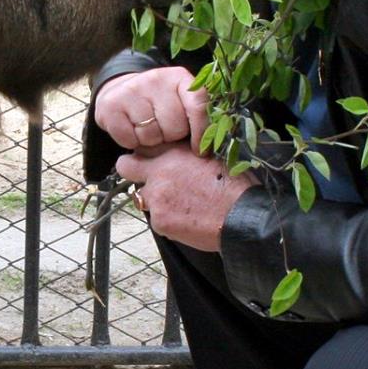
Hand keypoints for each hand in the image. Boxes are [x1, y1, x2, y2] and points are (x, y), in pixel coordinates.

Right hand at [94, 67, 209, 151]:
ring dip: (151, 140)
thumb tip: (210, 146)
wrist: (119, 91)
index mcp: (179, 77)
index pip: (199, 105)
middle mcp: (155, 79)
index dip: (201, 132)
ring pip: (152, 136)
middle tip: (163, 128)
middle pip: (175, 126)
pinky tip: (130, 129)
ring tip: (147, 127)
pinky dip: (131, 142)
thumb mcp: (179, 101)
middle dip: (171, 135)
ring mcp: (131, 90)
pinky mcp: (111, 105)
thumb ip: (196, 115)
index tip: (200, 150)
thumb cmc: (158, 103)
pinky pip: (129, 140)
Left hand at [114, 145, 254, 252]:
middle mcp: (158, 173)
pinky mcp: (159, 222)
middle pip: (125, 166)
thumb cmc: (235, 185)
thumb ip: (186, 154)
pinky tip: (186, 219)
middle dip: (132, 170)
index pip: (142, 145)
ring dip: (153, 198)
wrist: (242, 218)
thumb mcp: (211, 156)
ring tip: (178, 204)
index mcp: (173, 153)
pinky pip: (155, 219)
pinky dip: (167, 219)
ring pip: (141, 196)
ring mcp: (156, 199)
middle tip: (147, 178)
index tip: (151, 158)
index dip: (146, 152)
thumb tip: (179, 154)